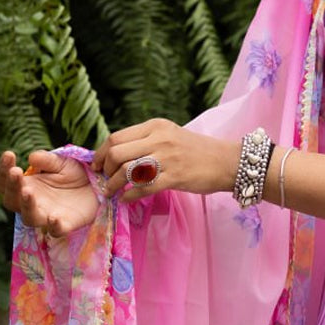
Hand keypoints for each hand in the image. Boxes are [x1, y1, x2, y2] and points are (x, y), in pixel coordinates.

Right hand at [0, 149, 99, 236]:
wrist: (97, 186)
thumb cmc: (73, 174)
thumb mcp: (61, 163)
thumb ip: (48, 161)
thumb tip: (32, 158)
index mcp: (26, 186)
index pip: (6, 181)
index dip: (3, 169)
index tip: (9, 154)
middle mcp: (32, 203)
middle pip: (11, 200)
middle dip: (11, 186)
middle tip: (16, 171)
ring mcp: (47, 216)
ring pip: (29, 218)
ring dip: (26, 205)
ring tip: (28, 191)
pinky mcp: (65, 225)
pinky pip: (56, 231)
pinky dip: (54, 226)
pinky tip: (54, 217)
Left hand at [92, 119, 238, 201]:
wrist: (228, 161)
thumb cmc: (198, 151)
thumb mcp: (171, 135)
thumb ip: (147, 140)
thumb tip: (118, 154)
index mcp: (156, 126)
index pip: (116, 137)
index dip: (100, 153)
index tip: (97, 165)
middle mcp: (159, 139)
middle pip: (116, 152)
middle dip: (105, 169)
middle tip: (105, 180)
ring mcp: (167, 158)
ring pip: (126, 170)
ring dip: (114, 185)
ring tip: (112, 192)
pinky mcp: (175, 177)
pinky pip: (143, 188)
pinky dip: (130, 195)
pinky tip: (127, 199)